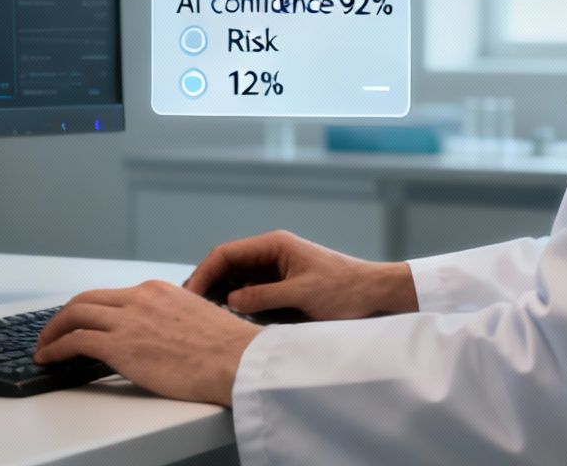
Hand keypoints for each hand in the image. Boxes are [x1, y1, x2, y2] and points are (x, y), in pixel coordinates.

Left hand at [35, 280, 259, 406]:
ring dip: (52, 331)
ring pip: (74, 315)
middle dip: (63, 316)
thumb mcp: (195, 317)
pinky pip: (74, 341)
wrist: (236, 360)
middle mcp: (139, 298)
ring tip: (43, 347)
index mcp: (157, 290)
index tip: (81, 322)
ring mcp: (128, 319)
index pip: (112, 295)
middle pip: (85, 299)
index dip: (90, 310)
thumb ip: (171, 318)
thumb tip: (161, 334)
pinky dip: (55, 348)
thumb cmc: (226, 348)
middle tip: (52, 331)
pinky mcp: (120, 345)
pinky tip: (48, 358)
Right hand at [183, 230, 417, 320]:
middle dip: (208, 285)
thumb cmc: (345, 290)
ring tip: (205, 317)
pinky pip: (252, 293)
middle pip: (227, 266)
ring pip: (237, 281)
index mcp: (274, 245)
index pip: (226, 253)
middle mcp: (272, 253)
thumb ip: (264, 296)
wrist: (377, 295)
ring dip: (222, 297)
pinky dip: (239, 305)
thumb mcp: (302, 295)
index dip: (204, 273)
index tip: (190, 295)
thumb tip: (231, 300)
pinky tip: (231, 320)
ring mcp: (277, 270)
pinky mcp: (283, 286)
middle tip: (189, 310)